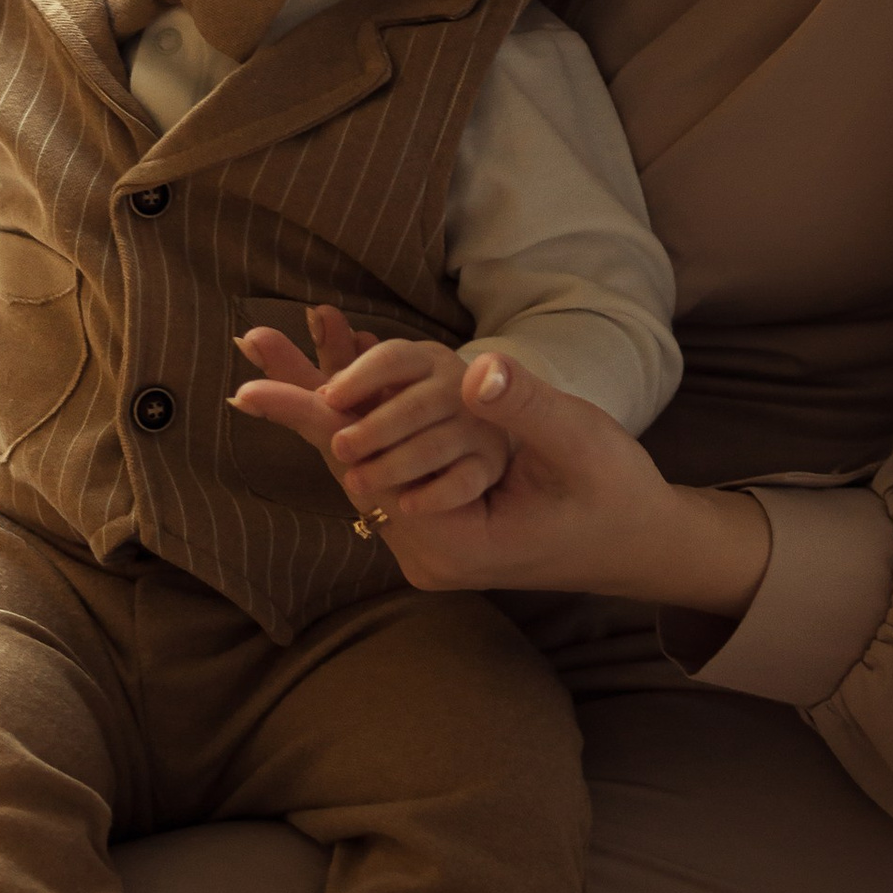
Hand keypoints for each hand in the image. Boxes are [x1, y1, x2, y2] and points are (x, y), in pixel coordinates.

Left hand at [233, 324, 770, 615]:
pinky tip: (341, 370)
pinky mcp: (438, 523)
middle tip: (251, 339)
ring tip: (283, 341)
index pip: (361, 467)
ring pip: (363, 462)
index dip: (310, 415)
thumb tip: (473, 368)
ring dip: (332, 402)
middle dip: (306, 398)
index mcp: (450, 543)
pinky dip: (366, 416)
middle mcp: (426, 553)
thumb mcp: (577, 444)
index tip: (250, 382)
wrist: (642, 541)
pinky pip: (386, 463)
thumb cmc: (616, 495)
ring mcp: (430, 543)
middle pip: (347, 465)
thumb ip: (524, 407)